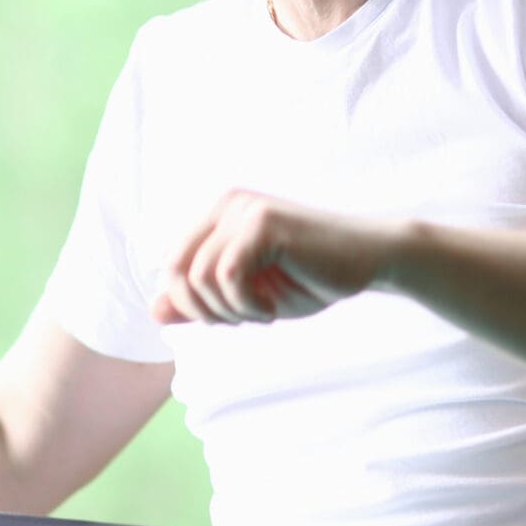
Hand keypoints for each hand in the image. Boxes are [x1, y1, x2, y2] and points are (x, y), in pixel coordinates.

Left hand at [150, 190, 403, 324]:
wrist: (371, 261)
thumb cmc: (310, 279)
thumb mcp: (247, 298)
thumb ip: (201, 302)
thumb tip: (153, 312)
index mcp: (216, 217)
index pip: (170, 267)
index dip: (192, 305)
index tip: (232, 317)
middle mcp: (224, 205)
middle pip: (175, 272)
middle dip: (203, 310)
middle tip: (243, 320)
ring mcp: (243, 210)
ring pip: (200, 278)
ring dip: (231, 311)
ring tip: (264, 313)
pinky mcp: (263, 223)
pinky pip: (228, 276)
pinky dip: (247, 305)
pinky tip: (273, 309)